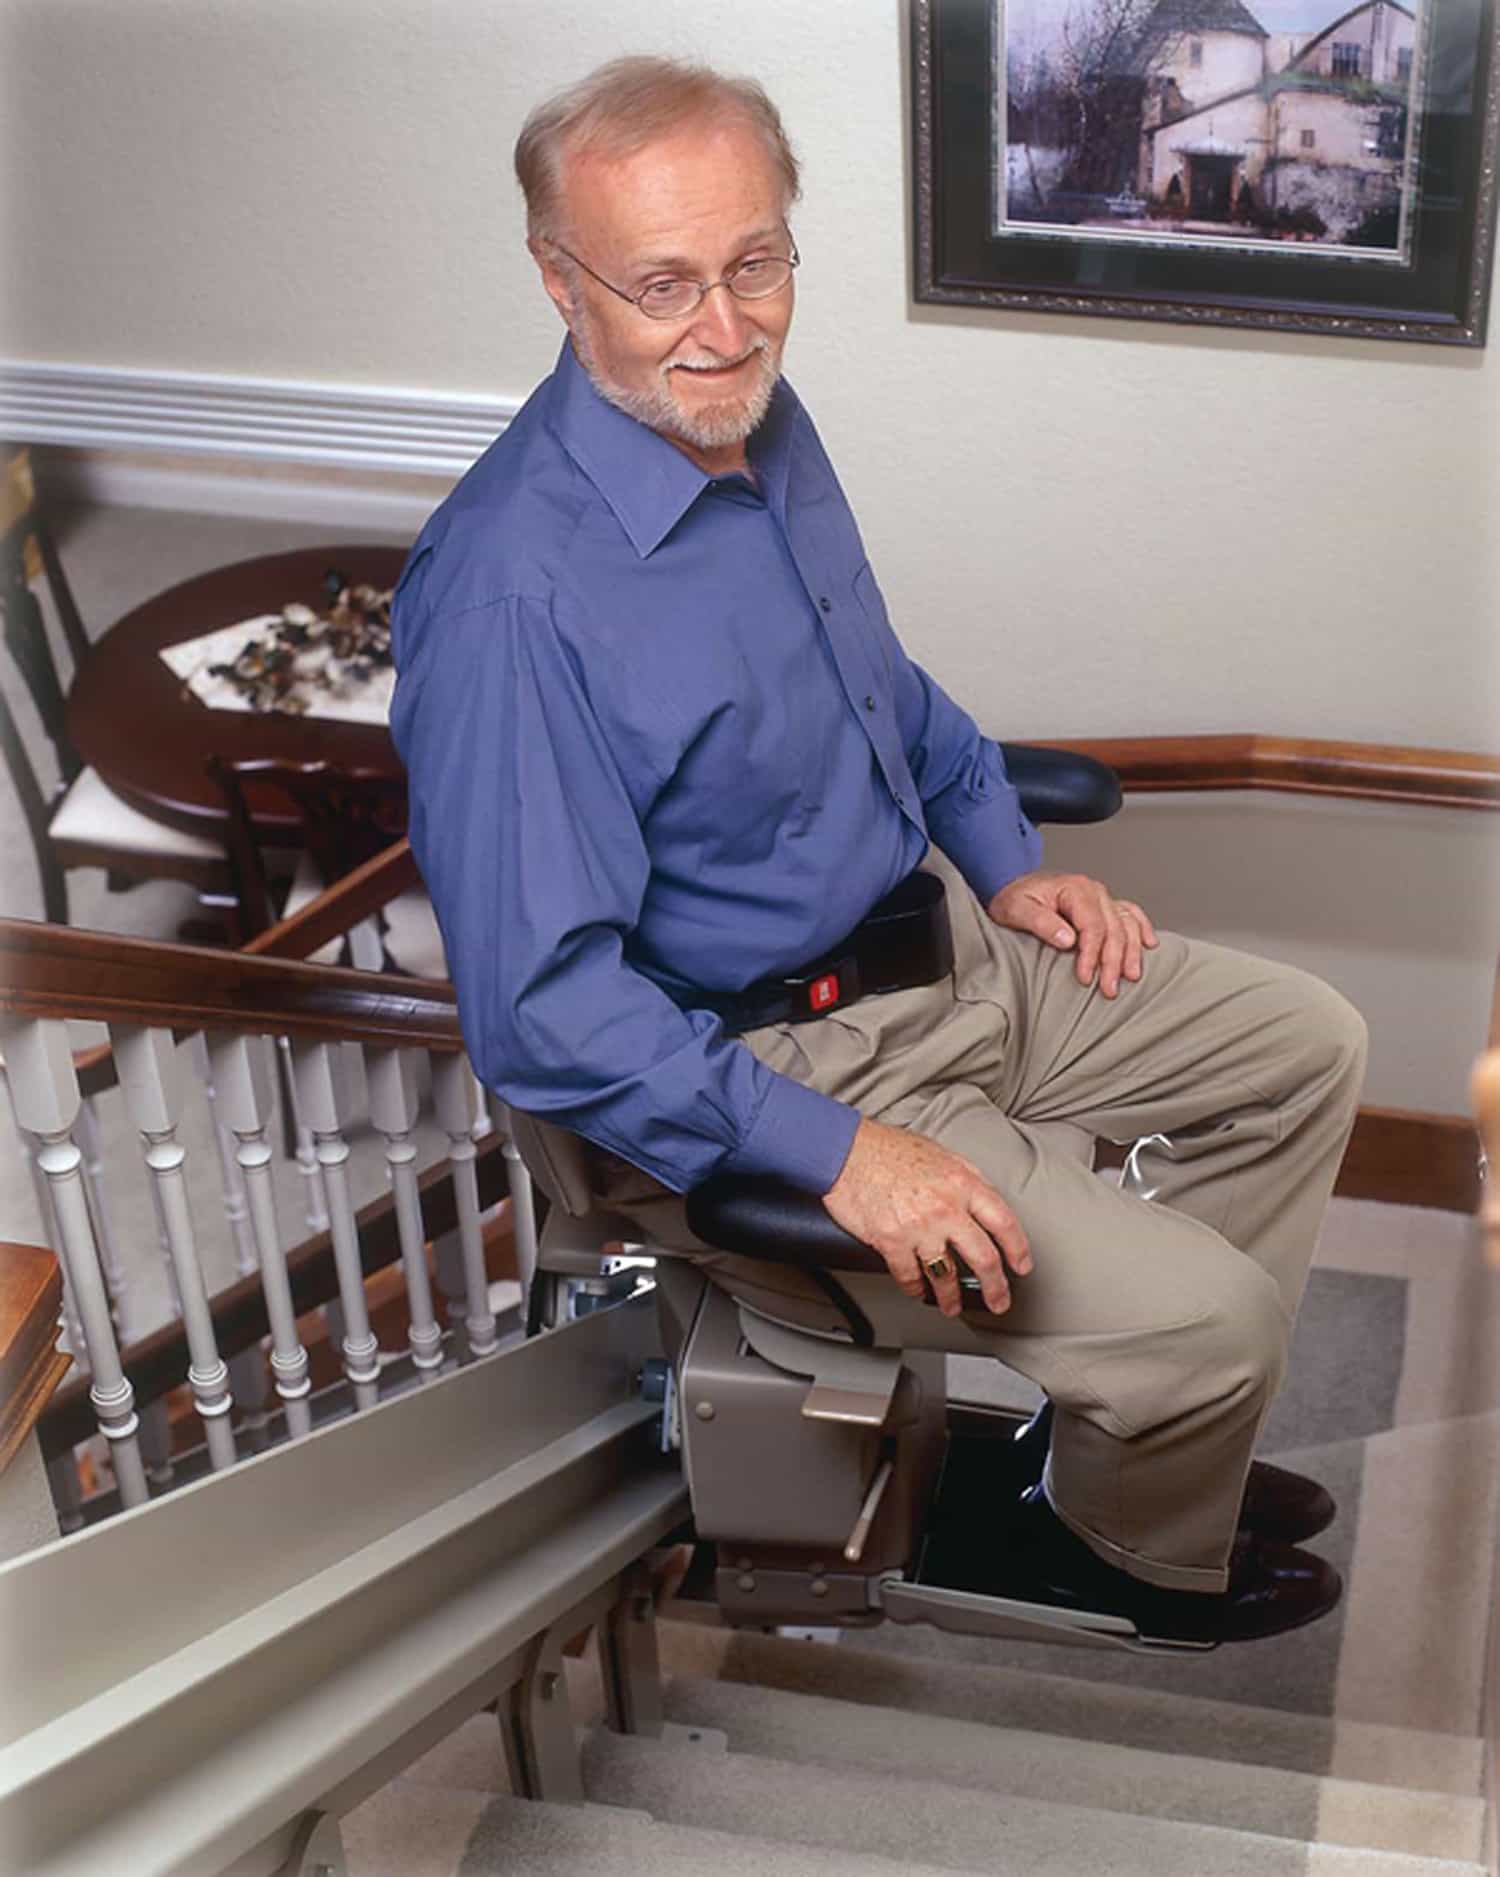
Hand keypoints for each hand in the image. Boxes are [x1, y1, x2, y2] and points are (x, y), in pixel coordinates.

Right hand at [822, 1117, 1030, 1318]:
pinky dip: (915, 1288)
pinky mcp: (891, 1241)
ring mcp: (919, 1227)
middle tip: (999, 1301)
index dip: (1018, 1249)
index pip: (1004, 1223)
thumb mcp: (942, 1155)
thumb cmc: (889, 1148)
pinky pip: (909, 1276)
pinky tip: (918, 1290)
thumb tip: (985, 1202)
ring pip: (947, 1275)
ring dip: (951, 1297)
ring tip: (952, 1305)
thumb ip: (967, 1180)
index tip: (1021, 1265)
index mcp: (963, 1183)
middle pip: (983, 1258)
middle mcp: (946, 1207)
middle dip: (996, 1287)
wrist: (846, 1150)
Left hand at [987, 870, 1157, 997]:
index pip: (1092, 926)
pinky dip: (1141, 929)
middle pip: (1113, 929)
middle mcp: (1094, 891)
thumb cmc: (1014, 899)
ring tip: (1131, 977)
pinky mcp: (1105, 906)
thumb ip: (1041, 922)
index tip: (1086, 978)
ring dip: (1131, 952)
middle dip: (1113, 961)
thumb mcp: (1016, 909)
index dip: (1092, 954)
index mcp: (1075, 889)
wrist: (1013, 887)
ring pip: (1127, 924)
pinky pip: (1131, 914)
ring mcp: (1102, 898)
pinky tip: (1149, 945)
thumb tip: (1068, 940)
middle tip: (1109, 989)